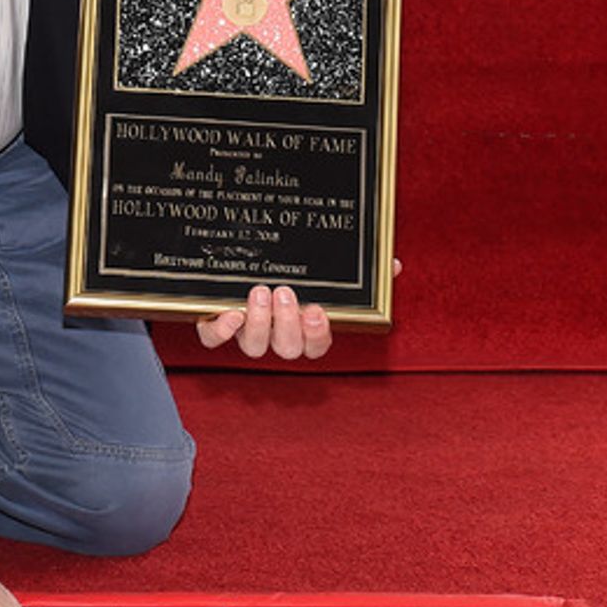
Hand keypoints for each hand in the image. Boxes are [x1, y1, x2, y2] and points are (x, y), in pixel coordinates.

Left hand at [195, 263, 400, 358]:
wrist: (231, 258)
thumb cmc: (288, 266)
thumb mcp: (324, 264)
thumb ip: (362, 267)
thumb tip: (392, 265)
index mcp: (302, 326)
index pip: (316, 346)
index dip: (317, 335)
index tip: (317, 312)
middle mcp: (275, 335)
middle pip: (287, 349)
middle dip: (289, 324)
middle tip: (285, 292)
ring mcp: (246, 331)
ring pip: (254, 347)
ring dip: (260, 322)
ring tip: (260, 292)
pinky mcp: (214, 324)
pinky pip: (213, 339)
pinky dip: (219, 331)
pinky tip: (228, 313)